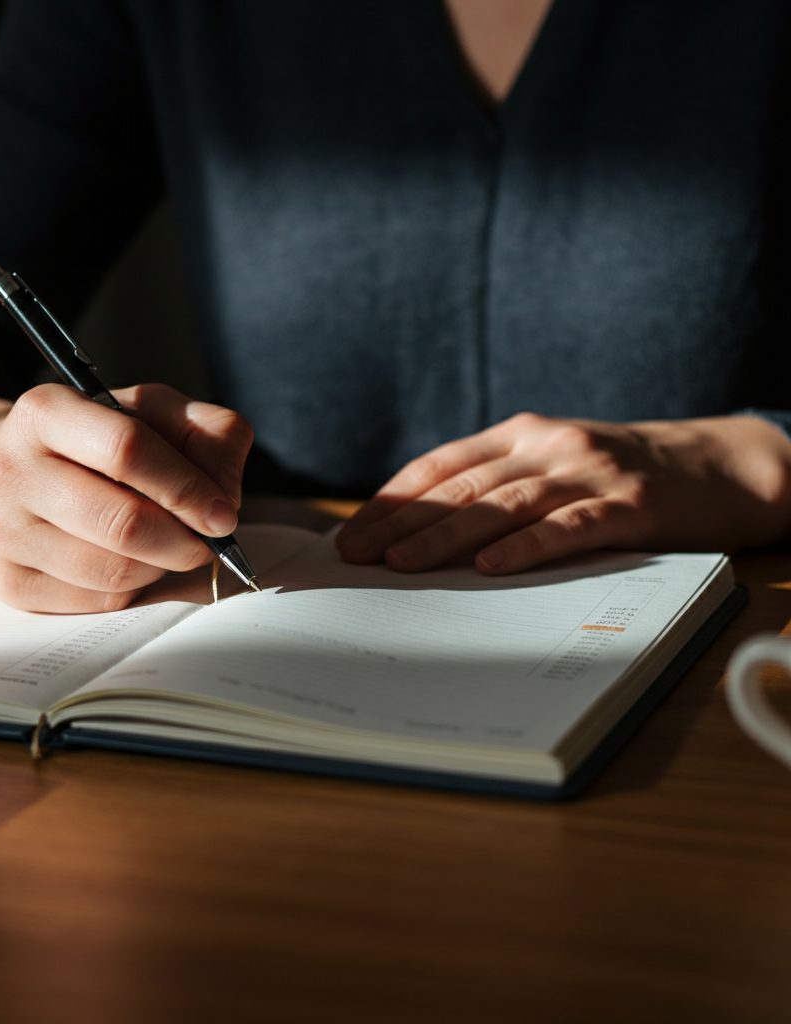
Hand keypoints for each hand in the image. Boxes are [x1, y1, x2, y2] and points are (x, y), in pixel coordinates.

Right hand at [0, 382, 251, 611]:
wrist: (20, 477)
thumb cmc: (99, 444)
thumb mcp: (155, 414)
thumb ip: (209, 434)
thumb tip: (225, 498)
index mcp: (45, 411)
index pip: (127, 449)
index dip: (187, 488)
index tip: (223, 514)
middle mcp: (9, 468)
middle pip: (122, 522)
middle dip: (182, 541)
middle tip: (205, 543)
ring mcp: (0, 529)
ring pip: (113, 571)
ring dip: (159, 566)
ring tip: (163, 546)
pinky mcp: (7, 581)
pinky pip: (96, 600)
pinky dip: (132, 588)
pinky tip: (129, 562)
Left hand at [336, 413, 790, 574]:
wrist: (719, 463)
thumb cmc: (619, 473)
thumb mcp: (552, 464)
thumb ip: (498, 485)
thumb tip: (424, 531)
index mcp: (520, 435)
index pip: (441, 466)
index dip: (394, 498)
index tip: (354, 531)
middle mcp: (548, 446)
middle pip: (462, 487)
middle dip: (403, 523)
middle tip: (357, 554)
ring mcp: (589, 473)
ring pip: (504, 505)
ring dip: (445, 536)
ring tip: (400, 565)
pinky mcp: (630, 504)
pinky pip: (569, 528)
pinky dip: (526, 547)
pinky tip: (489, 567)